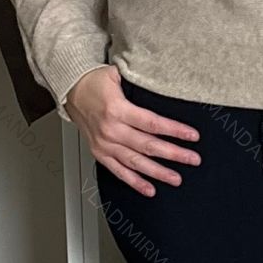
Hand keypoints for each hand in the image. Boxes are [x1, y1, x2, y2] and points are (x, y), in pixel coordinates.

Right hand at [64, 64, 200, 197]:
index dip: (174, 131)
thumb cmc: (94, 81)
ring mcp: (105, 144)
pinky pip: (118, 171)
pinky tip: (149, 189)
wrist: (70, 90)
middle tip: (193, 159)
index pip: (152, 123)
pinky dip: (134, 181)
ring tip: (176, 178)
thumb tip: (163, 85)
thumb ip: (138, 83)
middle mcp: (111, 130)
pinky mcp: (100, 152)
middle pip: (148, 145)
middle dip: (173, 154)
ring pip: (135, 162)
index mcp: (118, 110)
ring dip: (157, 172)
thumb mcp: (116, 74)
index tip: (192, 136)